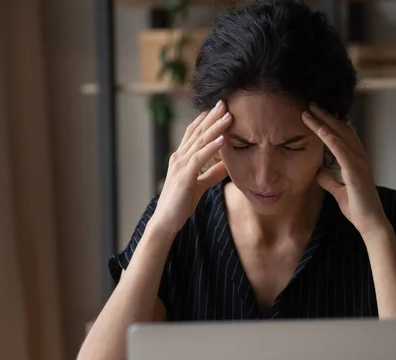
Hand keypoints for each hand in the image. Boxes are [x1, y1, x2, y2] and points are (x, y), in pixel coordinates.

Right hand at [150, 100, 230, 235]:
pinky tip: (222, 139)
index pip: (193, 133)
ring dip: (215, 128)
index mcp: (182, 158)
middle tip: (225, 102)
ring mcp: (180, 166)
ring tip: (228, 116)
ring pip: (200, 142)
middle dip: (212, 117)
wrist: (166, 220)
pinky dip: (211, 147)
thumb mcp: (201, 184)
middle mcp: (179, 157)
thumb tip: (228, 164)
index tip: (219, 109)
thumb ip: (213, 173)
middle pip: (197, 132)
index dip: (206, 120)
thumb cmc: (181, 203)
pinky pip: (200, 158)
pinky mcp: (184, 177)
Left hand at [302, 104, 387, 237]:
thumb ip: (330, 180)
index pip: (343, 135)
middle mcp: (360, 157)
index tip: (316, 114)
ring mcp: (359, 163)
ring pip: (340, 135)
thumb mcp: (338, 191)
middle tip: (310, 104)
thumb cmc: (358, 209)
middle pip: (341, 129)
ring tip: (309, 110)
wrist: (370, 223)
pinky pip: (341, 150)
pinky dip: (330, 137)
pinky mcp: (355, 171)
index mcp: (357, 161)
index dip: (330, 123)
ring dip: (324, 121)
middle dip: (325, 116)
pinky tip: (320, 128)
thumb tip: (319, 172)